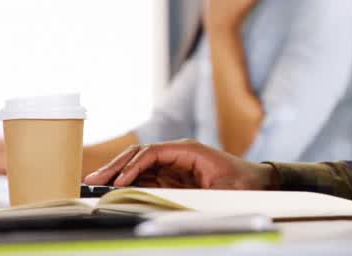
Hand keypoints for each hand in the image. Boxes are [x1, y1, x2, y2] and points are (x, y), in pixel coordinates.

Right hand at [83, 139, 277, 189]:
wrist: (258, 183)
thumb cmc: (243, 184)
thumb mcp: (222, 191)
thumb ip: (196, 195)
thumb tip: (169, 201)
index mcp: (189, 150)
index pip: (152, 153)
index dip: (132, 167)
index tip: (118, 182)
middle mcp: (178, 152)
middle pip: (140, 155)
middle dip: (115, 166)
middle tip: (92, 179)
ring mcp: (175, 162)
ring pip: (139, 164)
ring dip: (118, 173)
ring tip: (95, 183)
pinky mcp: (174, 174)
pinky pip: (147, 175)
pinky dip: (130, 181)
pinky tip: (115, 188)